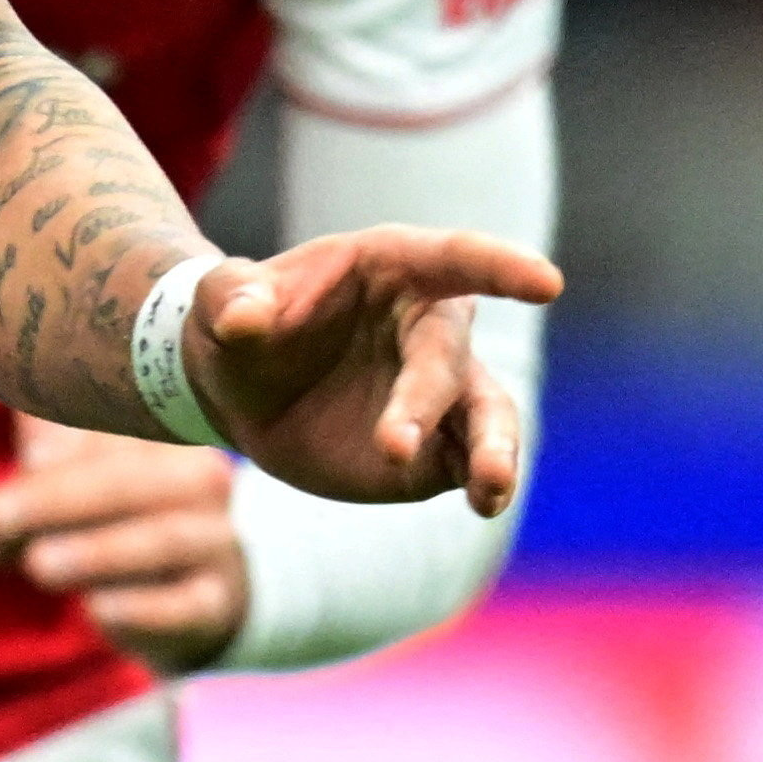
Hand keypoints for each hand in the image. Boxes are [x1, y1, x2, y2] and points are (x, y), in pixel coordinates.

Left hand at [0, 415, 244, 672]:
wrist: (187, 592)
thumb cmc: (114, 514)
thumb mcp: (78, 470)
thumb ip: (42, 445)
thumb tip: (20, 442)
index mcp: (162, 430)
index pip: (102, 430)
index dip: (42, 455)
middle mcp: (198, 478)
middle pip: (127, 481)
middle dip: (53, 499)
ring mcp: (214, 540)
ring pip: (161, 539)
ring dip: (95, 552)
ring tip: (36, 566)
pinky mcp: (216, 602)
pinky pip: (187, 605)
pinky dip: (143, 608)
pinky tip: (98, 611)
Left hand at [186, 226, 559, 511]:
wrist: (240, 386)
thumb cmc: (237, 321)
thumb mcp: (218, 300)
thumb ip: (231, 298)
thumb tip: (244, 318)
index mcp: (391, 266)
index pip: (454, 258)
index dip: (500, 266)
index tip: (544, 283)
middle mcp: (429, 325)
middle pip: (448, 355)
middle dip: (426, 399)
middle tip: (392, 446)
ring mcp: (440, 388)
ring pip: (488, 413)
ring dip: (494, 447)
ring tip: (490, 487)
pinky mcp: (438, 445)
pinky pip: (472, 461)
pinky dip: (485, 482)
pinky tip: (483, 503)